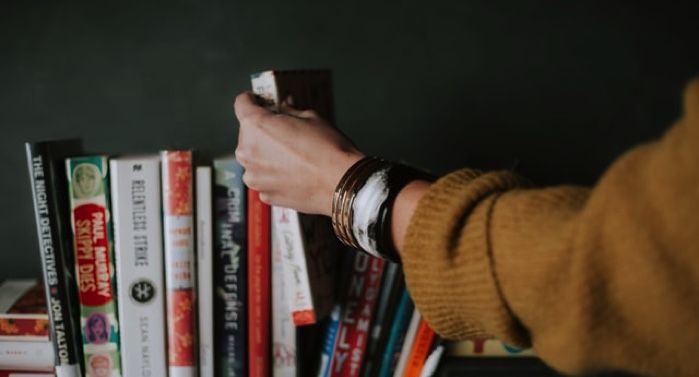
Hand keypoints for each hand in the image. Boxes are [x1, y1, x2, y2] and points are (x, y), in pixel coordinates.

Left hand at [234, 92, 363, 215]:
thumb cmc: (328, 150)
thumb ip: (290, 111)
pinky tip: (294, 173)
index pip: (241, 104)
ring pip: (254, 159)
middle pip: (247, 133)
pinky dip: (274, 174)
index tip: (259, 101)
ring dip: (267, 154)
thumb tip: (285, 107)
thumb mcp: (311, 118)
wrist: (341, 184)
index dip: (251, 100)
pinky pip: (264, 178)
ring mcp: (254, 177)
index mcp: (256, 126)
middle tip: (285, 132)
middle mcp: (248, 152)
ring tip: (292, 156)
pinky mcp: (265, 194)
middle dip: (263, 130)